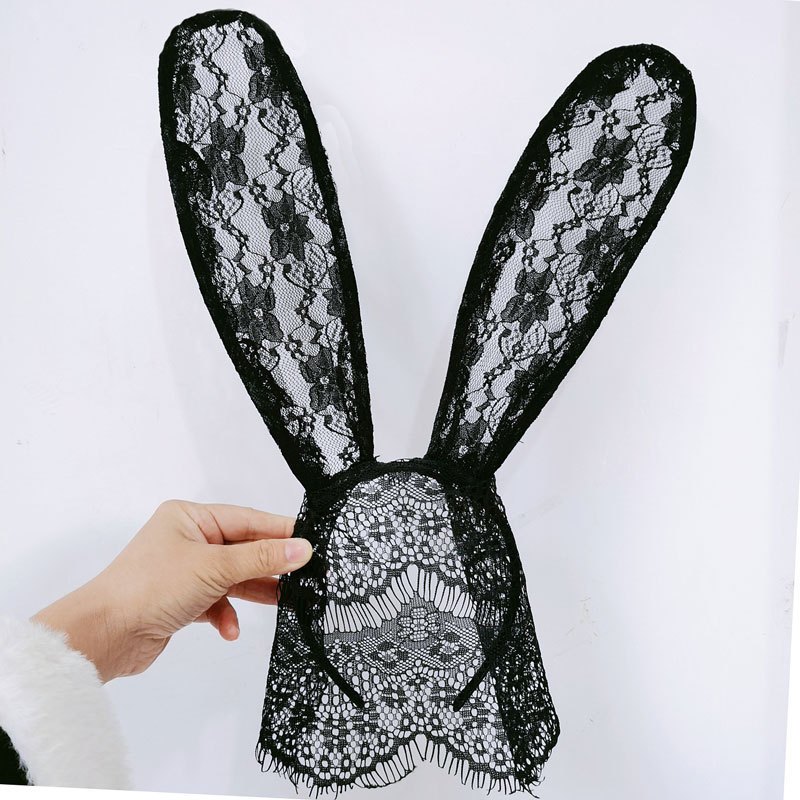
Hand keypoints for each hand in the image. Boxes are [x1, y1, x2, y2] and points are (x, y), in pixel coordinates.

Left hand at [30, 500, 311, 682]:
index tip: (313, 542)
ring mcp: (183, 570)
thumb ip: (262, 558)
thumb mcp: (215, 568)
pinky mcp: (180, 600)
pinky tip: (230, 630)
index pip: (246, 520)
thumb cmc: (152, 587)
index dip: (280, 532)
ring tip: (285, 602)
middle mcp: (187, 539)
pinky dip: (226, 614)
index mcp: (190, 517)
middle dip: (269, 565)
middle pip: (242, 549)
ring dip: (253, 592)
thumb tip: (304, 548)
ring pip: (232, 577)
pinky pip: (215, 602)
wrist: (103, 636)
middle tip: (306, 576)